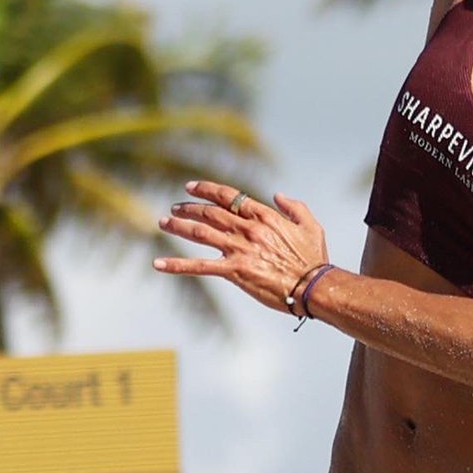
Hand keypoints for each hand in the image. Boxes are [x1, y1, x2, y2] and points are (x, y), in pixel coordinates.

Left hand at [154, 180, 328, 312]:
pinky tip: (158, 263)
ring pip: (201, 233)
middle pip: (211, 212)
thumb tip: (277, 195)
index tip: (191, 186)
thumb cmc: (313, 259)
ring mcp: (239, 249)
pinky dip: (176, 264)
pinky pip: (199, 266)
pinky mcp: (234, 271)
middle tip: (175, 207)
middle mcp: (249, 229)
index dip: (207, 190)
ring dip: (179, 226)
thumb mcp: (310, 225)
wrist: (313, 286)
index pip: (230, 197)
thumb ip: (293, 206)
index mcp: (265, 216)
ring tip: (164, 222)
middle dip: (189, 207)